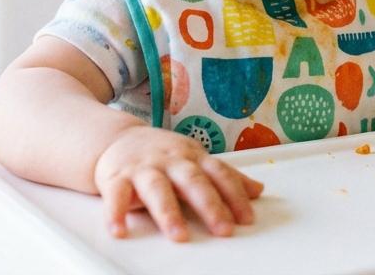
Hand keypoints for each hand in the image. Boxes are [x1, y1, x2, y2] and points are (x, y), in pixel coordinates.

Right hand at [93, 126, 263, 241]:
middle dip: (210, 205)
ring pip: (157, 189)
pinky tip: (119, 230)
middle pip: (192, 181)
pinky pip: (116, 195)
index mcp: (193, 157)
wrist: (116, 139)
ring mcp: (143, 168)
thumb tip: (258, 190)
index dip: (235, 195)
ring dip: (168, 212)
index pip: (219, 174)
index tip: (247, 218)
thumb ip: (225, 176)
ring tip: (179, 235)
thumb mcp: (196, 159)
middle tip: (223, 229)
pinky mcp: (117, 177)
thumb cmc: (162, 154)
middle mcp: (170, 161)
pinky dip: (116, 213)